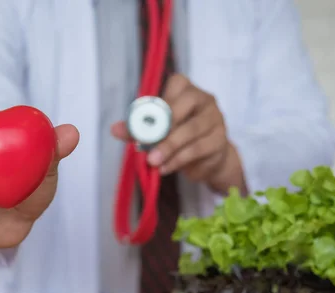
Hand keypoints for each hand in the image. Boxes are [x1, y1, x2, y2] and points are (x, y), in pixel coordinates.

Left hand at [112, 74, 245, 194]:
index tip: (143, 119)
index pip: (177, 83)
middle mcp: (204, 100)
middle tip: (146, 144)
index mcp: (187, 90)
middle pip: (186, 104)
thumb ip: (137, 128)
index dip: (160, 100)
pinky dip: (178, 160)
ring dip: (169, 146)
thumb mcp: (157, 131)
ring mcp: (215, 119)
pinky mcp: (220, 141)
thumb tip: (115, 129)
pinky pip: (197, 149)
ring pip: (191, 130)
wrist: (209, 160)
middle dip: (163, 125)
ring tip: (152, 161)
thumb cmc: (179, 138)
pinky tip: (164, 168)